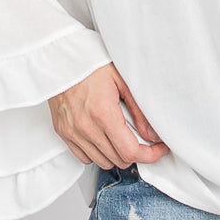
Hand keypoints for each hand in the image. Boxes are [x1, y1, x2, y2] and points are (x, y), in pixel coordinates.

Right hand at [47, 62, 170, 169]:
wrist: (61, 58)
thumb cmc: (90, 64)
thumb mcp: (122, 80)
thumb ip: (139, 110)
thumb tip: (152, 134)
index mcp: (102, 112)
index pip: (130, 151)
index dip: (149, 155)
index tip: (157, 149)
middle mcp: (85, 126)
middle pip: (118, 159)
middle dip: (136, 153)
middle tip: (143, 139)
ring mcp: (72, 131)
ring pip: (102, 161)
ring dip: (116, 154)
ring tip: (122, 136)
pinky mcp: (63, 132)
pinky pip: (83, 157)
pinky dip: (97, 153)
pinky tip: (104, 137)